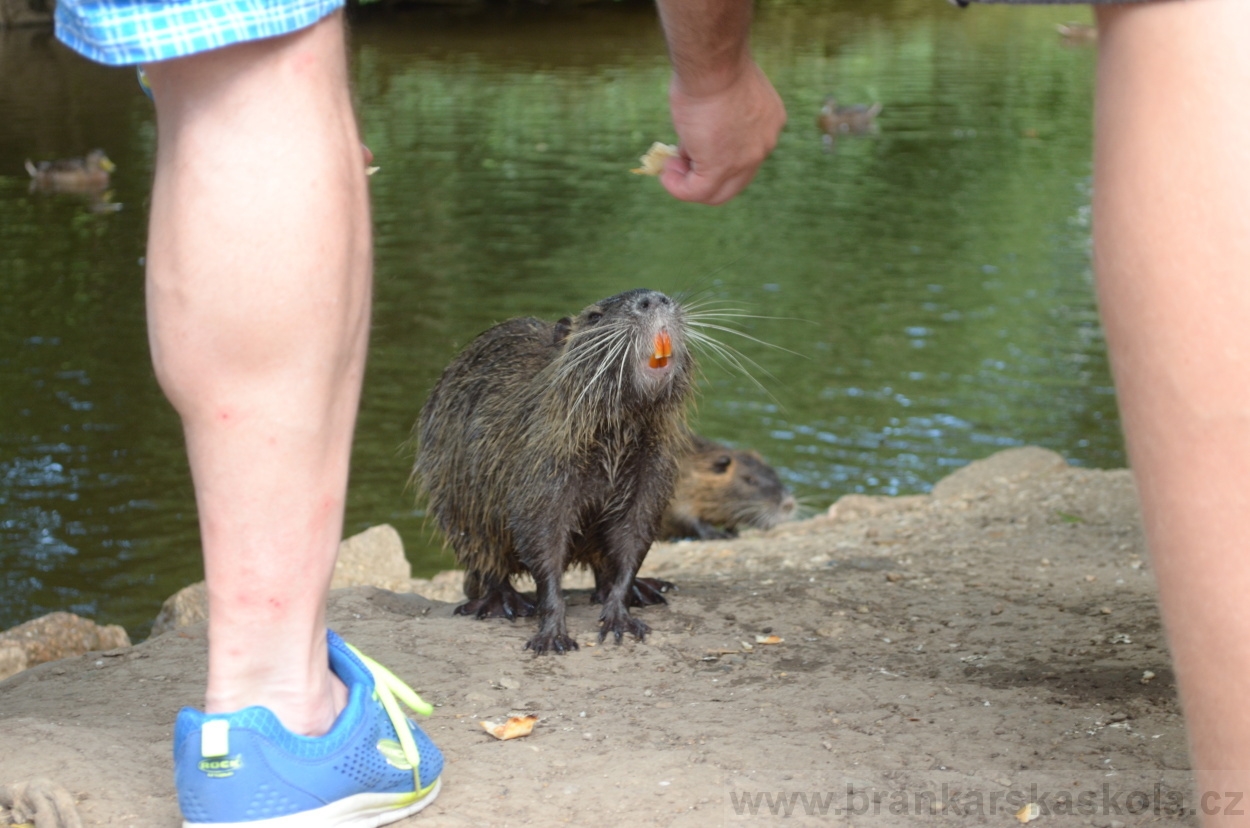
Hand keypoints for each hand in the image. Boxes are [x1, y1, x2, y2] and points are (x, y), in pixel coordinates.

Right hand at [660, 61, 785, 204]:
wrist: (712, 62)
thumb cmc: (713, 65)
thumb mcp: (722, 93)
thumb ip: (717, 118)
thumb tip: (694, 138)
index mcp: (768, 122)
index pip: (745, 153)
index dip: (716, 152)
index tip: (693, 141)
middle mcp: (764, 144)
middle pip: (736, 180)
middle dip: (705, 175)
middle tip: (680, 162)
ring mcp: (745, 160)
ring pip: (717, 192)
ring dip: (689, 184)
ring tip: (670, 168)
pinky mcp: (720, 168)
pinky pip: (696, 192)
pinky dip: (678, 187)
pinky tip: (666, 174)